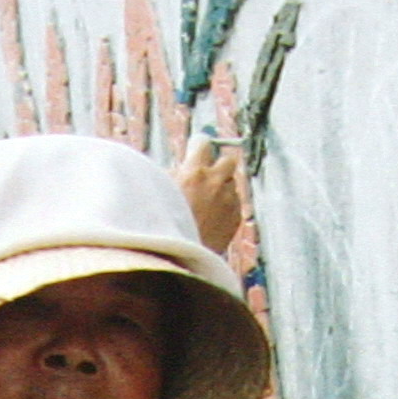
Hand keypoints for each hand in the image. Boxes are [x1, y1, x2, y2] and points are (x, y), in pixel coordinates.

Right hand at [176, 135, 245, 252]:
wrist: (178, 255)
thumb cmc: (165, 225)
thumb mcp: (161, 191)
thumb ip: (175, 174)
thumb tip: (181, 167)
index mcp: (195, 171)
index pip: (203, 143)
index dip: (200, 146)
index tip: (198, 149)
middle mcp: (216, 182)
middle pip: (228, 160)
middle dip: (219, 165)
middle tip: (208, 174)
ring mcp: (229, 200)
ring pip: (231, 185)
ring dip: (221, 190)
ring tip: (205, 204)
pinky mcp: (236, 218)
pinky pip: (235, 204)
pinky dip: (226, 208)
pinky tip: (210, 218)